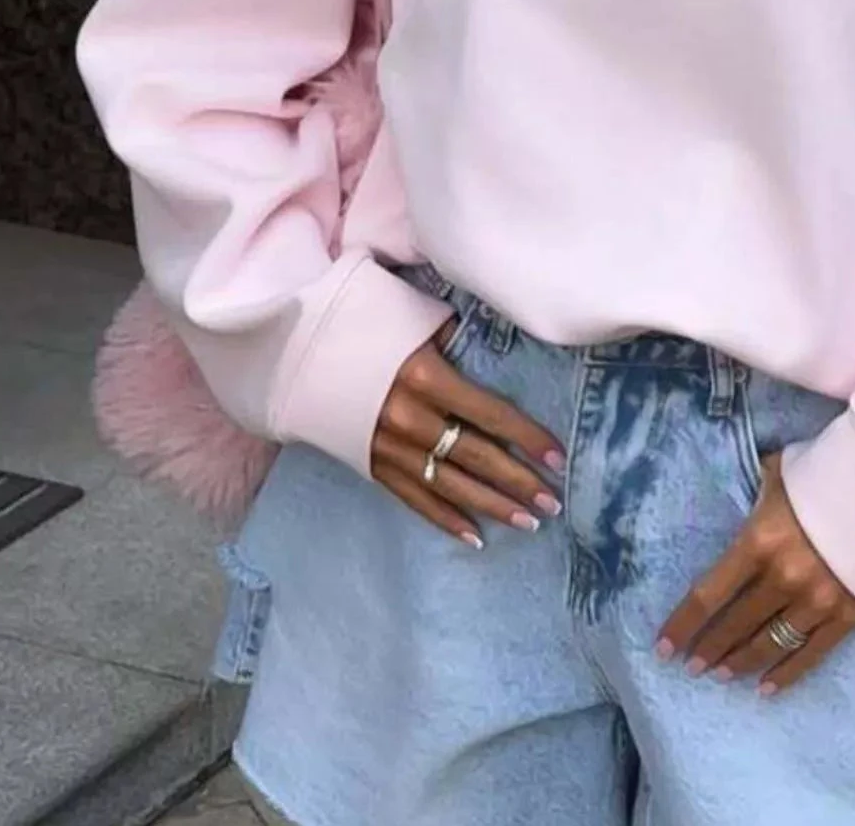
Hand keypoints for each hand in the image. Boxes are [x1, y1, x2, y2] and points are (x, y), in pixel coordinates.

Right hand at [370, 320, 565, 549]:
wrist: (296, 346)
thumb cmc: (364, 320)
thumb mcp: (413, 316)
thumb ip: (455, 336)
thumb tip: (492, 348)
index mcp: (425, 376)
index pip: (491, 413)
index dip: (528, 437)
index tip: (558, 458)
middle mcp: (409, 418)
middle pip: (476, 457)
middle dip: (518, 482)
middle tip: (552, 503)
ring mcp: (387, 446)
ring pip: (449, 485)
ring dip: (492, 506)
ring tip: (528, 522)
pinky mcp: (369, 464)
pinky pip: (413, 498)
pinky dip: (444, 519)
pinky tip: (474, 537)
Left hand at [656, 454, 854, 695]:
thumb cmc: (829, 475)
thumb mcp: (780, 475)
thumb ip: (756, 490)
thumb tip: (744, 487)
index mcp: (758, 542)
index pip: (709, 594)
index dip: (683, 624)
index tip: (663, 646)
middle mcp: (782, 579)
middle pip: (735, 625)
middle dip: (709, 648)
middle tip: (693, 665)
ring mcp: (815, 602)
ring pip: (768, 645)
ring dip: (740, 663)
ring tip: (721, 674)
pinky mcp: (847, 616)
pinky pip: (809, 655)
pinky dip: (785, 675)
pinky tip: (765, 688)